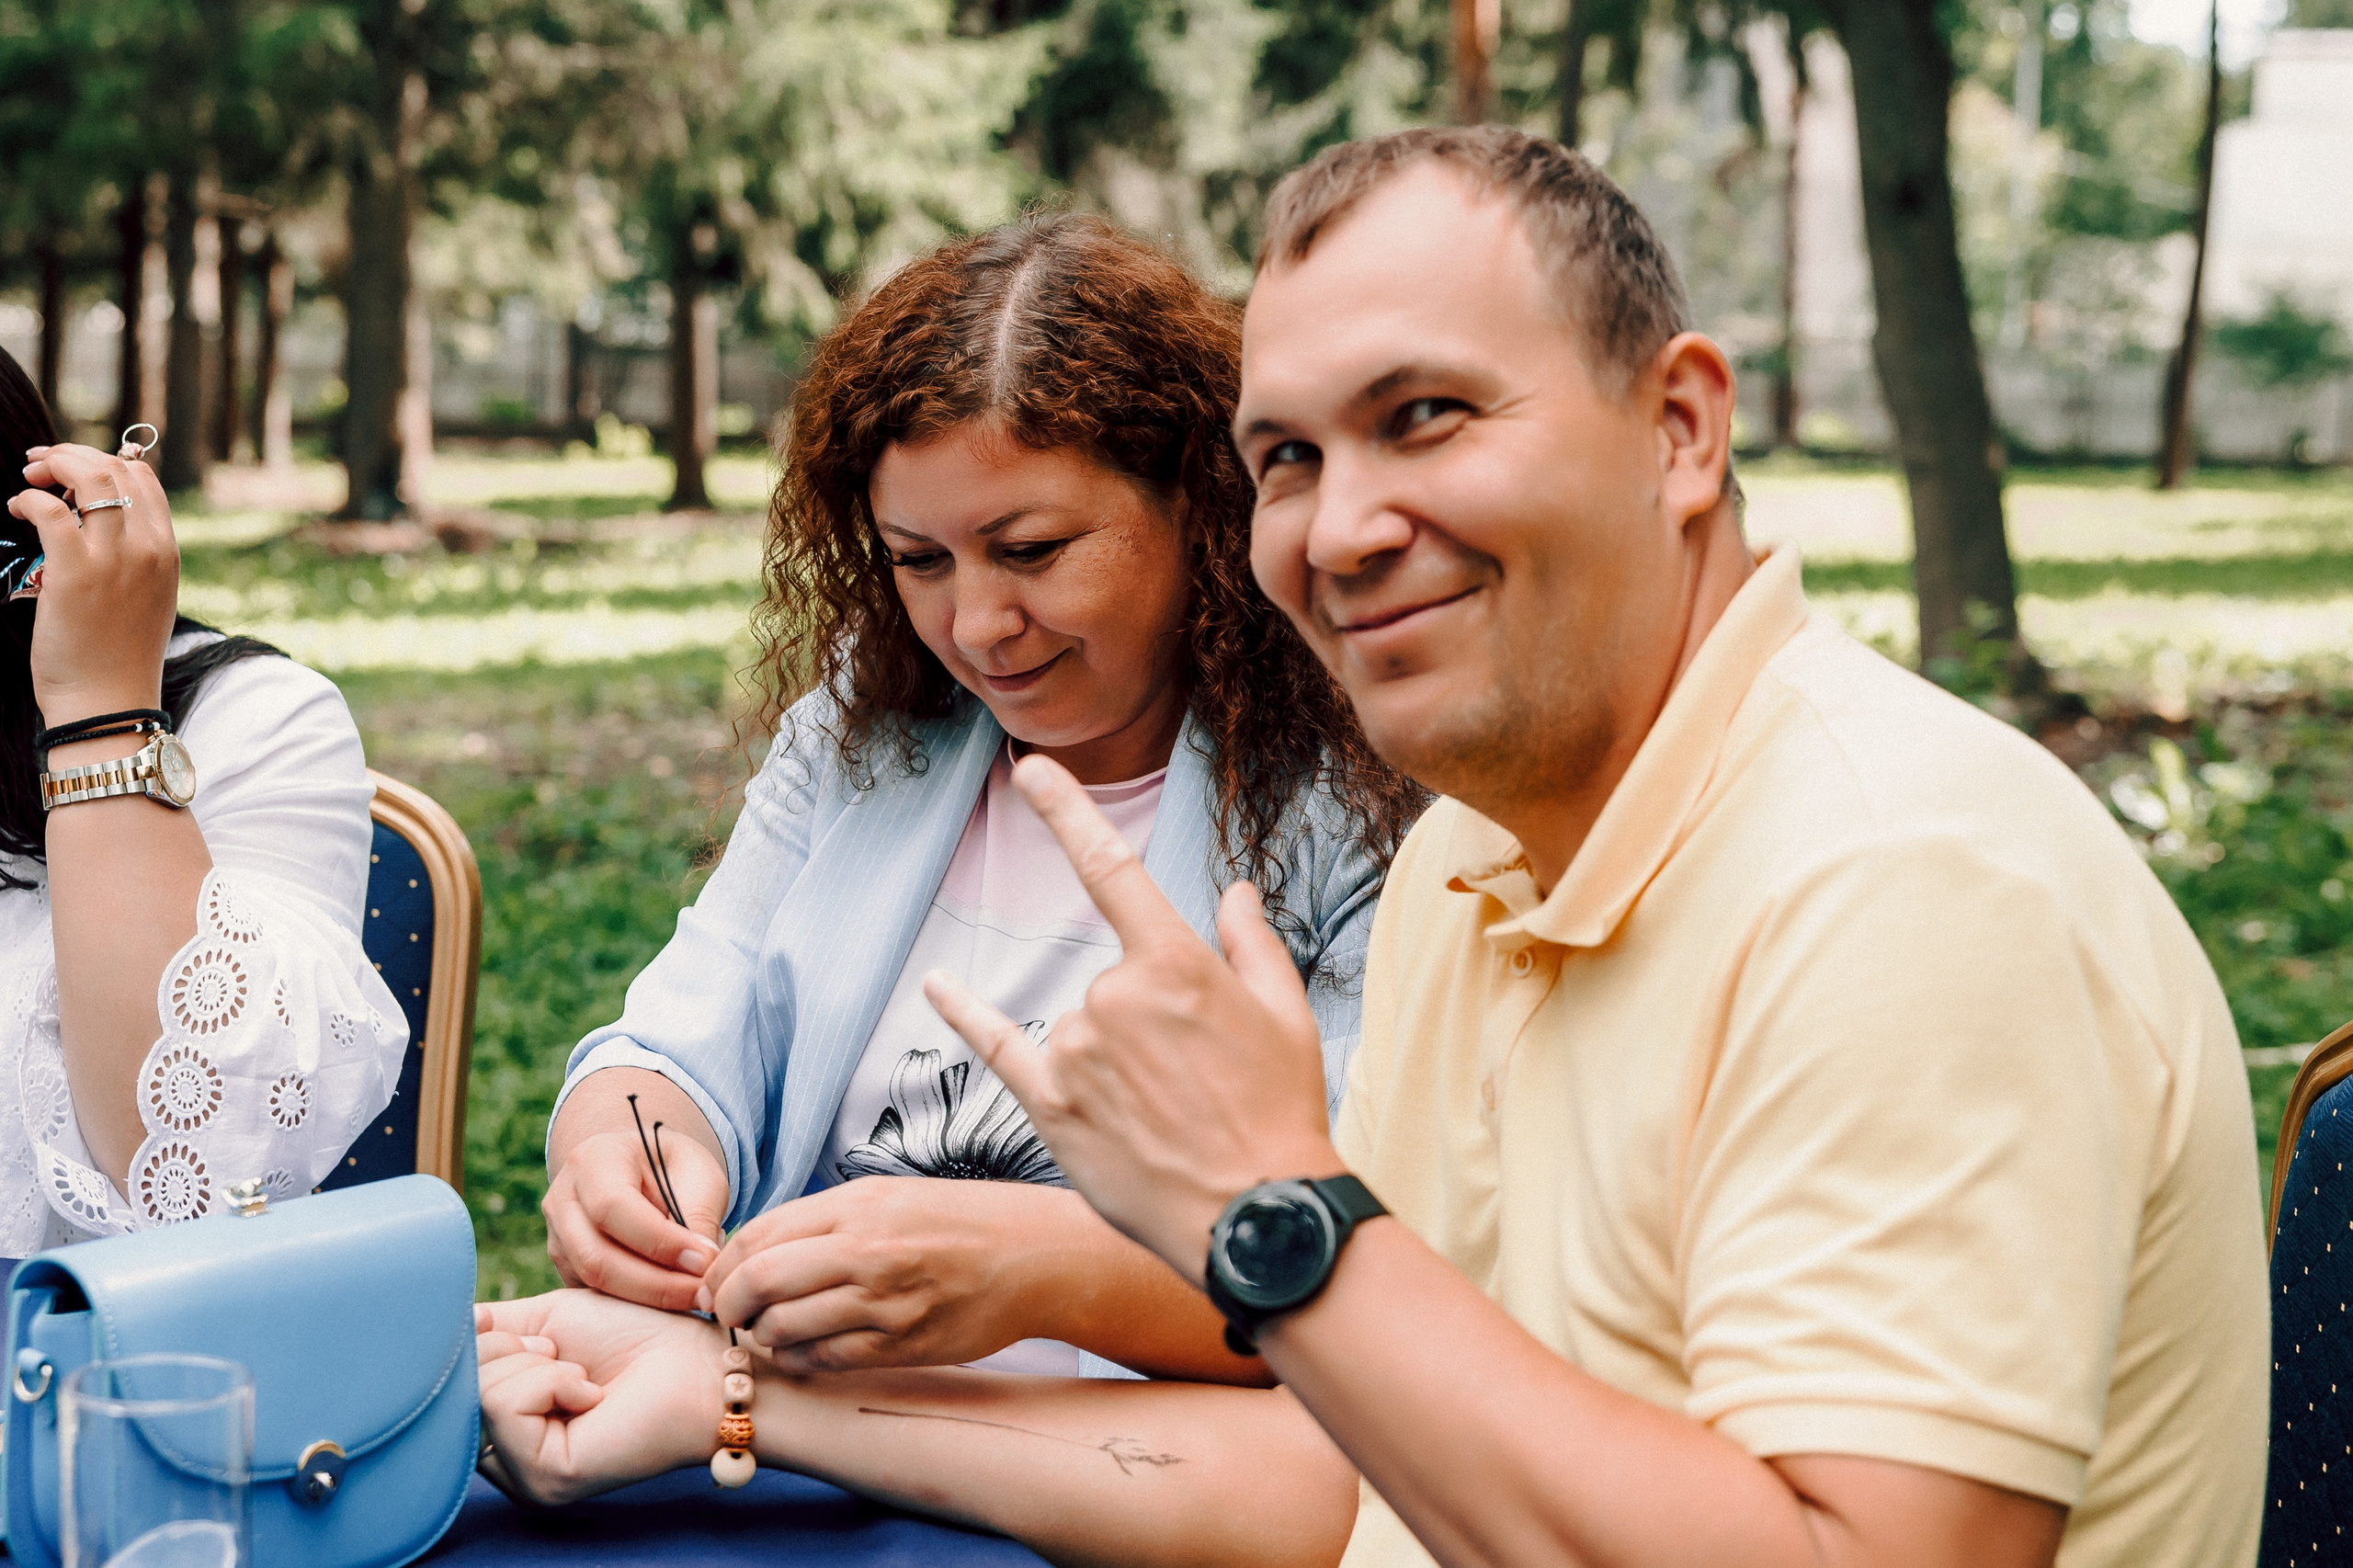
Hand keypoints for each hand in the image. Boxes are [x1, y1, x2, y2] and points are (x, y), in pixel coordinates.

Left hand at [7, 443, 175, 723]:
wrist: (109, 699)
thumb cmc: (120, 655)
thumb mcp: (147, 597)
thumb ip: (136, 557)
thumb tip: (97, 521)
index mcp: (167, 552)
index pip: (142, 480)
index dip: (103, 461)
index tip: (72, 469)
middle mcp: (148, 548)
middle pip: (113, 470)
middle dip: (71, 455)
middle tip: (40, 465)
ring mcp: (114, 559)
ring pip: (86, 479)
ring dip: (51, 466)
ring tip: (28, 476)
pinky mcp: (75, 572)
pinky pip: (49, 511)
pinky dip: (27, 499)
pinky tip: (17, 509)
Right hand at [475, 1290, 724, 1505]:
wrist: (695, 1362)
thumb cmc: (634, 1336)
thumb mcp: (545, 1319)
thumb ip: (487, 1332)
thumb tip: (443, 1328)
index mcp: (504, 1424)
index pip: (450, 1374)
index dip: (486, 1339)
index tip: (542, 1338)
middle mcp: (505, 1458)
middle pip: (456, 1383)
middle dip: (512, 1347)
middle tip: (566, 1356)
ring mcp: (521, 1475)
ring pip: (478, 1392)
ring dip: (537, 1363)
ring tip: (583, 1377)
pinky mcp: (543, 1479)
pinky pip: (506, 1406)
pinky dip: (550, 1380)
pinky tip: (590, 1394)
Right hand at [543, 1128, 728, 1312]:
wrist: (643, 1172)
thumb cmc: (674, 1169)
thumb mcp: (697, 1174)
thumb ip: (698, 1216)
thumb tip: (701, 1269)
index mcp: (593, 1160)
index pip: (613, 1207)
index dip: (660, 1242)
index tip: (705, 1261)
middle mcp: (563, 1199)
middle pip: (596, 1257)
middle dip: (656, 1284)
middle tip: (703, 1292)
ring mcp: (556, 1236)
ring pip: (593, 1282)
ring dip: (647, 1299)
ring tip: (693, 1296)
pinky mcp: (564, 1266)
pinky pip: (594, 1295)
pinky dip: (634, 1303)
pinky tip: (671, 1297)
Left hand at [702, 1175, 1077, 1371]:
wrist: (1031, 1254)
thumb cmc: (956, 1222)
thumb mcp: (887, 1197)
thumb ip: (823, 1220)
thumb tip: (754, 1251)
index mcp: (856, 1205)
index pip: (759, 1236)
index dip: (724, 1265)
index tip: (715, 1283)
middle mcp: (866, 1248)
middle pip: (760, 1281)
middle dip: (729, 1305)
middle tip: (727, 1316)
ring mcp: (885, 1299)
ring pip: (786, 1327)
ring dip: (763, 1337)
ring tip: (768, 1334)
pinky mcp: (903, 1342)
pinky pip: (826, 1360)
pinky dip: (801, 1360)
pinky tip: (803, 1352)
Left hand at [924, 755, 1339, 1282]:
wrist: (1257, 1216)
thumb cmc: (1282, 1113)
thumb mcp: (1287, 1014)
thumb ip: (1250, 942)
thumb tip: (1233, 889)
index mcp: (1175, 962)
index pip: (1109, 866)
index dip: (1066, 811)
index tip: (1030, 771)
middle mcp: (1114, 995)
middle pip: (1112, 983)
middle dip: (1149, 1026)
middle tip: (1199, 1086)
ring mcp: (1077, 1052)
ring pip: (1082, 1029)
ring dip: (1115, 1063)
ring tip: (1170, 1120)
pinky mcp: (1051, 1108)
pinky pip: (1000, 1048)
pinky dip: (968, 1014)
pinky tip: (939, 985)